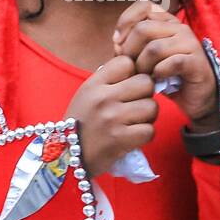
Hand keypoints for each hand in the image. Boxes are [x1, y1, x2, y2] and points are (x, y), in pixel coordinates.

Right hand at [65, 55, 157, 178]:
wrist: (67, 157)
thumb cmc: (82, 123)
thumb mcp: (88, 94)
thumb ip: (110, 80)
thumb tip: (140, 69)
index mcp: (94, 84)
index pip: (127, 62)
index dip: (132, 73)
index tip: (126, 86)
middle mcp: (103, 98)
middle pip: (146, 83)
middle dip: (145, 94)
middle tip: (135, 105)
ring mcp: (112, 118)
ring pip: (152, 107)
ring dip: (148, 117)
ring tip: (134, 122)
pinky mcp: (120, 139)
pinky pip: (150, 130)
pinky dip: (145, 135)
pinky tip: (133, 136)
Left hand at [112, 0, 219, 129]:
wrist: (196, 96)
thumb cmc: (167, 75)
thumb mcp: (145, 57)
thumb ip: (130, 46)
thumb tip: (116, 43)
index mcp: (166, 21)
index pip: (143, 6)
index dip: (125, 21)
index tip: (117, 43)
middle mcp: (179, 27)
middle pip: (143, 29)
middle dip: (129, 50)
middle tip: (130, 67)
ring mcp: (189, 43)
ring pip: (154, 48)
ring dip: (143, 66)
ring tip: (143, 76)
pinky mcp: (195, 61)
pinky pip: (171, 63)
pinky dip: (159, 73)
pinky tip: (157, 80)